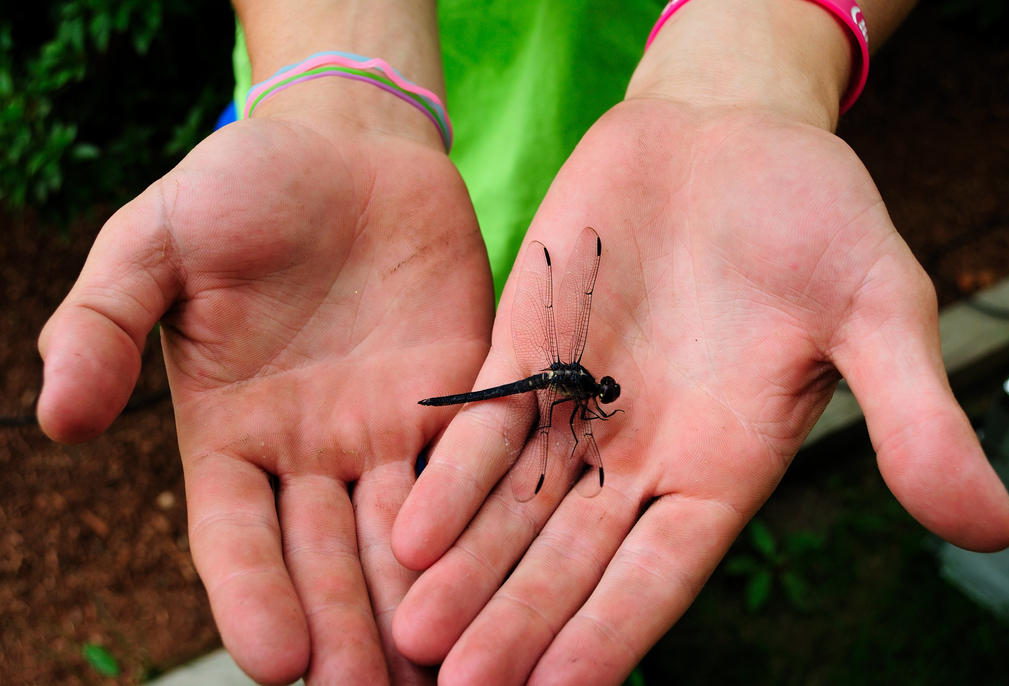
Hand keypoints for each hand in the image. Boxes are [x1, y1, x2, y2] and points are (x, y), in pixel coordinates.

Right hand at [38, 91, 492, 683]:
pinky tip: (504, 578)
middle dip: (346, 632)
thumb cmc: (243, 187)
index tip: (275, 662)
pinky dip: (486, 523)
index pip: (235, 536)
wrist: (352, 147)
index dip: (251, 597)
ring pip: (405, 536)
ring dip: (419, 603)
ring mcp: (391, 431)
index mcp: (230, 432)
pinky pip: (476, 468)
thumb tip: (58, 418)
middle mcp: (311, 451)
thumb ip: (103, 324)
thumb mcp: (154, 243)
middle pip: (327, 559)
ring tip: (441, 673)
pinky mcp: (463, 398)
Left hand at [390, 98, 1008, 683]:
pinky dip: (450, 476)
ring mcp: (578, 403)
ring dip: (467, 569)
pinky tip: (407, 528)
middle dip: (517, 620)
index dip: (612, 630)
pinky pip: (484, 424)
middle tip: (458, 685)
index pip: (661, 570)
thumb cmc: (815, 217)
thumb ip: (911, 416)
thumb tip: (993, 525)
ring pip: (515, 506)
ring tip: (413, 631)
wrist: (730, 131)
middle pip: (571, 558)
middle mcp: (641, 453)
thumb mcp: (878, 309)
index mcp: (722, 463)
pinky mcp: (528, 346)